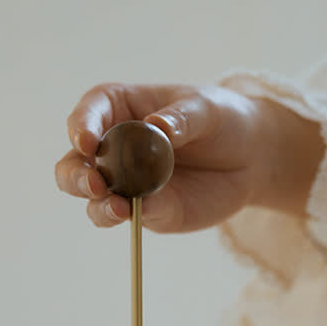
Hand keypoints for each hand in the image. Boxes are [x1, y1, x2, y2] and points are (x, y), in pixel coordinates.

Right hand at [55, 83, 323, 232]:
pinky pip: (128, 216)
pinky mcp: (146, 211)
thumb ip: (180, 119)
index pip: (88, 115)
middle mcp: (113, 149)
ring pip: (94, 199)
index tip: (87, 142)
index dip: (80, 127)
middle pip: (75, 165)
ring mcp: (126, 184)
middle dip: (77, 177)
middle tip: (96, 185)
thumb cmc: (223, 120)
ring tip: (119, 207)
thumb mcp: (206, 109)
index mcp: (119, 110)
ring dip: (99, 205)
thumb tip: (156, 130)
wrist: (251, 158)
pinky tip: (143, 211)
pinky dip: (131, 216)